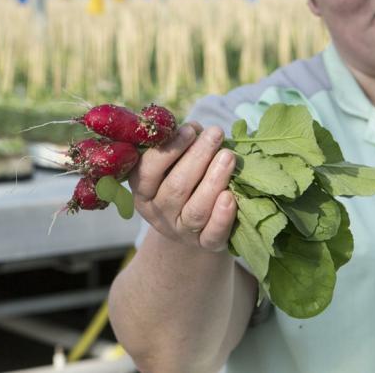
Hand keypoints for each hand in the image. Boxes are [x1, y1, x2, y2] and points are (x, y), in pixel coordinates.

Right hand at [129, 122, 237, 251]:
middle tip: (216, 134)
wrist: (194, 225)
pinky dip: (222, 217)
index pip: (147, 171)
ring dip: (213, 181)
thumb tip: (196, 129)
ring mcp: (181, 232)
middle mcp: (158, 213)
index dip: (169, 150)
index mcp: (143, 191)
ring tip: (229, 156)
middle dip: (198, 157)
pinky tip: (230, 197)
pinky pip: (212, 235)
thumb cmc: (184, 180)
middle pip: (176, 188)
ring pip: (195, 210)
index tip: (190, 129)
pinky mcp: (205, 245)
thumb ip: (182, 144)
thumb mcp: (174, 162)